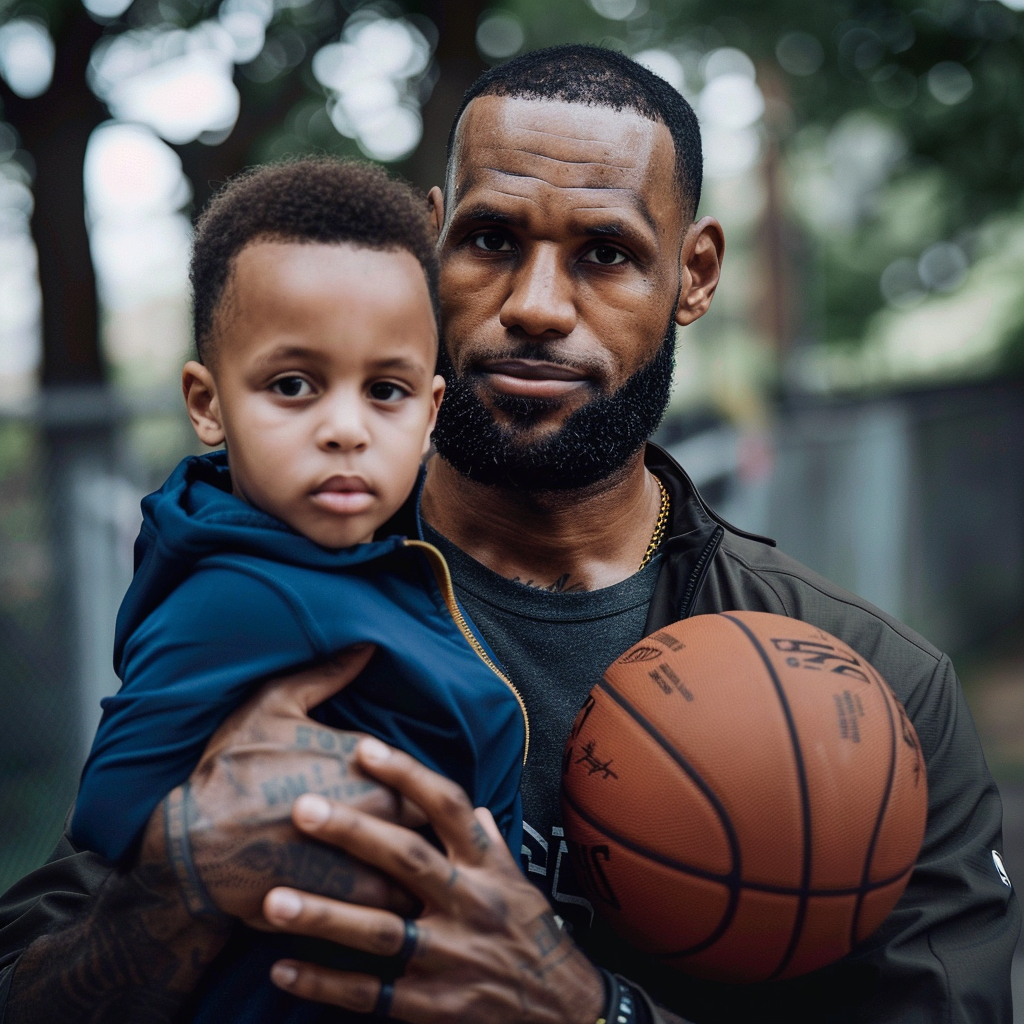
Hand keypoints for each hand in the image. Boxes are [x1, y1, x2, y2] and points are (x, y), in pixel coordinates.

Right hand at [141, 645, 420, 927]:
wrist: (191, 848)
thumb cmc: (232, 770)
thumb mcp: (272, 706)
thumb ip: (327, 675)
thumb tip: (367, 644)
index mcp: (363, 762)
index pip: (423, 775)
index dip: (423, 784)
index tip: (419, 789)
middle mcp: (371, 809)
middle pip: (431, 820)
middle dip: (431, 823)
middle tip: (427, 827)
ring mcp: (361, 858)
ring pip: (421, 865)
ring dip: (424, 867)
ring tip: (424, 869)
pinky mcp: (345, 903)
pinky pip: (394, 906)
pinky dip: (401, 902)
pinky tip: (398, 897)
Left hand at [262, 738, 604, 1023]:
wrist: (564, 1013)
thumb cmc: (535, 937)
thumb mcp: (520, 883)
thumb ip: (490, 843)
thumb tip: (472, 807)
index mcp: (487, 867)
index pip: (448, 806)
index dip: (407, 775)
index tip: (363, 748)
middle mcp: (469, 904)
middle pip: (407, 859)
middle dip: (353, 833)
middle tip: (302, 809)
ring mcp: (450, 958)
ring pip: (381, 932)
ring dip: (325, 916)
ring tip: (272, 901)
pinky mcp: (434, 1007)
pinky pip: (372, 996)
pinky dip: (326, 984)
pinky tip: (282, 970)